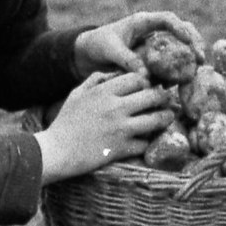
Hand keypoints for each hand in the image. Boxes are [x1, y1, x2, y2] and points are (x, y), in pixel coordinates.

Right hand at [34, 70, 171, 181]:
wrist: (57, 151)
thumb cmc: (65, 122)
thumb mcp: (76, 95)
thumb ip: (94, 80)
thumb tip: (111, 74)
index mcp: (104, 91)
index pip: (137, 78)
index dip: (146, 81)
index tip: (148, 87)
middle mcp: (116, 107)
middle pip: (153, 96)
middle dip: (163, 97)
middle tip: (167, 100)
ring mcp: (121, 129)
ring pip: (156, 120)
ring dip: (165, 118)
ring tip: (168, 117)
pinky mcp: (121, 148)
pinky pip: (145, 143)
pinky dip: (147, 142)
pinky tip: (147, 140)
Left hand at [76, 11, 205, 74]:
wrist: (90, 52)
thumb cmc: (100, 45)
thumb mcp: (111, 51)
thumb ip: (127, 60)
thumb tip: (145, 76)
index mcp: (142, 22)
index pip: (167, 19)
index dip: (180, 28)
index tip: (189, 41)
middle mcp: (153, 30)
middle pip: (182, 29)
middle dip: (194, 41)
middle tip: (201, 57)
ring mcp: (156, 43)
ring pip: (181, 43)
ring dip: (191, 54)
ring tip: (200, 67)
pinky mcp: (156, 56)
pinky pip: (173, 59)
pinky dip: (181, 67)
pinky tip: (185, 79)